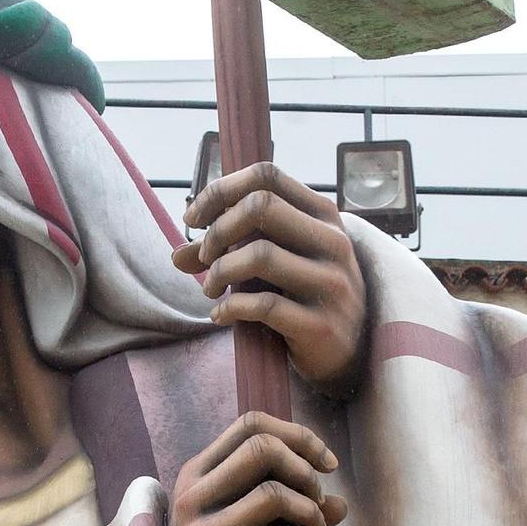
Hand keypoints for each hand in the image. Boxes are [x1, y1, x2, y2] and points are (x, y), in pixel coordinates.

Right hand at [169, 410, 346, 525]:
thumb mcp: (242, 525)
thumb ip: (286, 504)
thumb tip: (341, 503)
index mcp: (194, 477)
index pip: (250, 425)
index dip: (299, 436)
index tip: (326, 463)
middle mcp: (191, 500)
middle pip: (262, 450)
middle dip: (306, 471)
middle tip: (319, 500)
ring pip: (274, 495)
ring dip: (312, 513)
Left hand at [171, 162, 366, 395]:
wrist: (350, 349)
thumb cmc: (303, 295)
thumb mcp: (273, 263)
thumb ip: (229, 251)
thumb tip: (177, 257)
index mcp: (322, 215)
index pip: (267, 176)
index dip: (220, 190)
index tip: (193, 219)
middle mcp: (333, 242)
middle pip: (262, 207)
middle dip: (218, 230)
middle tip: (205, 257)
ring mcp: (331, 283)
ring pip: (260, 255)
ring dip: (220, 272)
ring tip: (210, 289)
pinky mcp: (321, 324)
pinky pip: (264, 306)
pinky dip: (231, 307)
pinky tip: (220, 314)